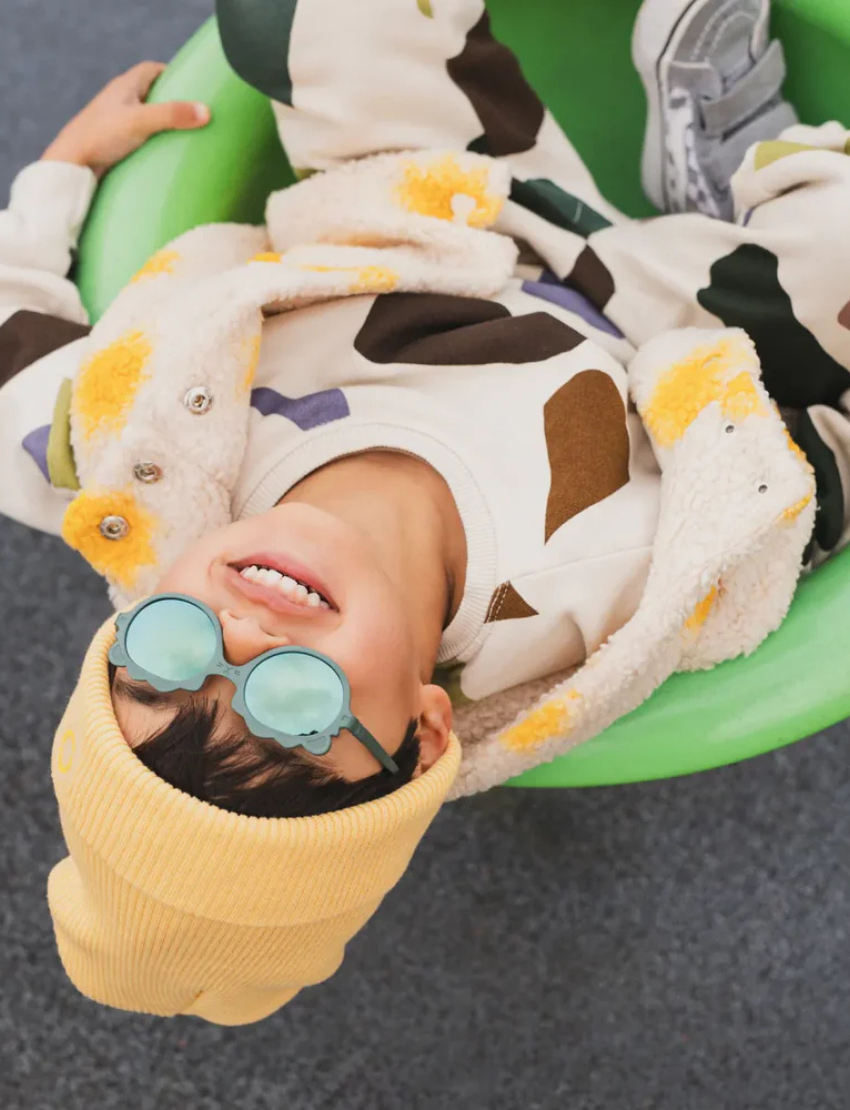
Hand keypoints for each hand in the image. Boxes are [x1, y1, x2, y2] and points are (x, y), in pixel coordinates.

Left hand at [41, 62, 210, 177]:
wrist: (71, 162)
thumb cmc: (102, 136)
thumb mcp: (141, 122)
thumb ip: (173, 115)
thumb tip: (206, 112)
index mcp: (124, 86)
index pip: (151, 69)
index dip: (171, 73)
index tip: (191, 84)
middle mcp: (119, 99)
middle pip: (149, 92)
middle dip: (169, 99)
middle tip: (190, 112)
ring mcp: (114, 121)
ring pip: (143, 115)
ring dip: (160, 122)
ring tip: (181, 135)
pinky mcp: (112, 141)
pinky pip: (137, 135)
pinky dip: (150, 139)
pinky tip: (160, 153)